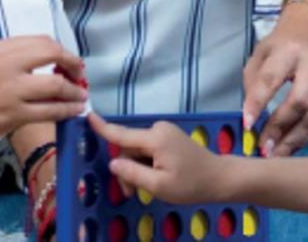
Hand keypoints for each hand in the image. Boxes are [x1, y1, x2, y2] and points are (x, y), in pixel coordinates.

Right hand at [0, 36, 86, 147]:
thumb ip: (9, 60)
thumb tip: (38, 66)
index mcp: (0, 48)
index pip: (42, 41)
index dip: (62, 51)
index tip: (69, 61)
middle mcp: (7, 64)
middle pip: (53, 54)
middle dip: (73, 65)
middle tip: (80, 76)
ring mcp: (10, 90)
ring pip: (55, 86)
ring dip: (74, 92)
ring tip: (81, 98)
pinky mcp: (11, 115)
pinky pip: (48, 112)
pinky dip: (66, 111)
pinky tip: (72, 113)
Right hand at [88, 113, 232, 204]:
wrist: (220, 178)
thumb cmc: (191, 184)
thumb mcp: (159, 186)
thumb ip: (133, 173)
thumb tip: (113, 162)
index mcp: (155, 138)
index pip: (122, 133)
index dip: (103, 127)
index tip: (87, 115)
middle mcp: (157, 129)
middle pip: (129, 147)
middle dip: (127, 168)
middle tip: (132, 193)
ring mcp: (164, 131)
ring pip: (137, 149)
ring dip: (136, 168)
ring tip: (147, 189)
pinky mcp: (168, 137)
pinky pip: (148, 148)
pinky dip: (146, 163)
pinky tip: (155, 177)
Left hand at [242, 0, 307, 157]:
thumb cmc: (281, 45)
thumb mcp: (260, 53)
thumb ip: (253, 82)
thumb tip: (250, 117)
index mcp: (288, 49)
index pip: (271, 78)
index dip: (258, 102)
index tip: (247, 124)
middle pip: (300, 101)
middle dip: (281, 128)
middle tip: (265, 148)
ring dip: (294, 139)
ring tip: (276, 155)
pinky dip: (306, 136)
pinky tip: (292, 146)